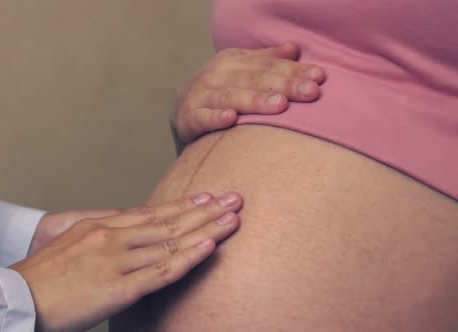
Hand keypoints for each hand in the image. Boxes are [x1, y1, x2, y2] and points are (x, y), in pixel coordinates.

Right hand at [11, 191, 242, 331]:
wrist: (17, 298)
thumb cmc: (41, 276)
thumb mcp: (68, 242)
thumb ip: (99, 235)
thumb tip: (123, 232)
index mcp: (100, 225)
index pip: (151, 212)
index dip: (182, 204)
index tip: (207, 196)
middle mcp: (112, 237)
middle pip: (168, 221)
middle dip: (204, 210)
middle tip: (235, 198)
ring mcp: (117, 261)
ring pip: (170, 242)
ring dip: (205, 229)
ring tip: (233, 218)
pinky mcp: (119, 288)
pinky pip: (161, 271)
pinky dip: (188, 257)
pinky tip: (209, 246)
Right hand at [172, 42, 325, 150]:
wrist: (179, 113)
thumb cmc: (218, 92)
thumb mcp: (240, 73)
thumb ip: (266, 61)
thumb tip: (295, 48)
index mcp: (232, 61)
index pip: (268, 65)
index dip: (294, 70)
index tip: (320, 78)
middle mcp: (215, 74)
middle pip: (254, 79)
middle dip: (284, 85)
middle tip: (310, 92)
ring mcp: (200, 95)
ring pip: (230, 96)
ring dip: (255, 101)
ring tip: (280, 106)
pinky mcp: (187, 118)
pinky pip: (202, 117)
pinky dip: (215, 118)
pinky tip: (232, 119)